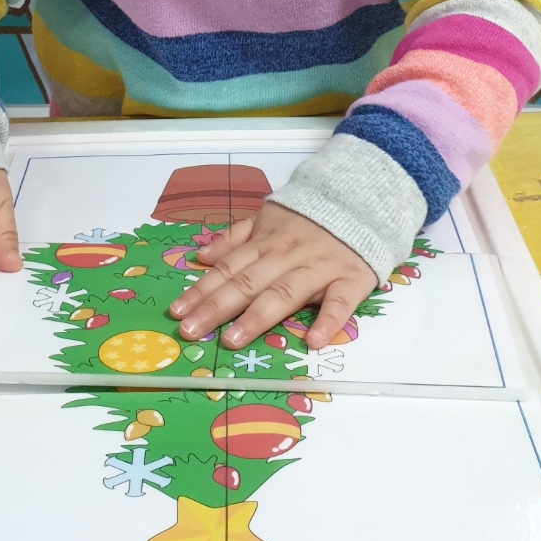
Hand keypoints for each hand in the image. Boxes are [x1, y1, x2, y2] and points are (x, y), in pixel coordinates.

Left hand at [169, 202, 377, 350]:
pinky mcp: (351, 279)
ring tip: (233, 340)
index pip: (228, 269)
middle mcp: (287, 256)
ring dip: (258, 316)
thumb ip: (236, 237)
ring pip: (284, 293)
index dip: (202, 290)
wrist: (363, 199)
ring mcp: (319, 268)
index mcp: (266, 242)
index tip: (177, 312)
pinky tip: (313, 342)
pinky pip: (339, 302)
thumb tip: (202, 256)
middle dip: (216, 307)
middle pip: (247, 283)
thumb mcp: (268, 216)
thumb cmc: (311, 217)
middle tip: (190, 332)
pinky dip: (328, 320)